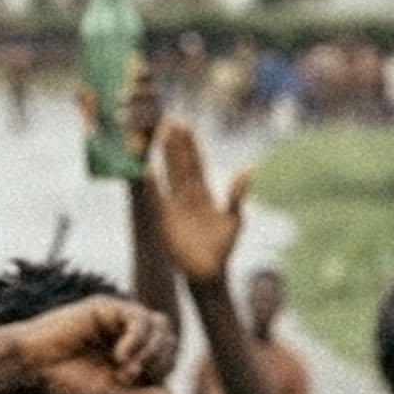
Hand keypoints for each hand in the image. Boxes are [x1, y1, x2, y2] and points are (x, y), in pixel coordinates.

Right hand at [0, 291, 178, 393]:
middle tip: (129, 379)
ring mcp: (120, 319)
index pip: (167, 362)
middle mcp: (130, 336)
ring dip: (150, 352)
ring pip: (161, 327)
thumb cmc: (65, 382)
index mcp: (133, 357)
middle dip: (159, 364)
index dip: (162, 380)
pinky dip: (137, 339)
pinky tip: (119, 355)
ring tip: (125, 370)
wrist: (32, 364)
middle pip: (170, 342)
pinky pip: (140, 318)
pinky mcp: (108, 306)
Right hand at [146, 116, 249, 296]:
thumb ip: (237, 194)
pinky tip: (145, 169)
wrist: (209, 274)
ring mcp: (174, 207)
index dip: (190, 144)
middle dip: (174, 143)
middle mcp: (187, 196)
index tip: (185, 124)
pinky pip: (156, 199)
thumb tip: (248, 168)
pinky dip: (151, 185)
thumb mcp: (234, 219)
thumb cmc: (223, 248)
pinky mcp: (164, 221)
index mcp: (204, 194)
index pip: (195, 163)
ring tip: (156, 136)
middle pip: (179, 164)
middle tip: (167, 120)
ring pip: (167, 176)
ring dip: (162, 157)